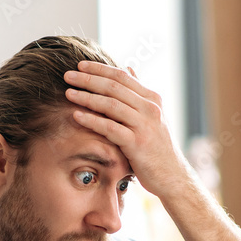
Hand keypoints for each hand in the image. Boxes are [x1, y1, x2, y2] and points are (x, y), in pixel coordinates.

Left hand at [63, 61, 193, 198]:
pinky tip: (76, 115)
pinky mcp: (137, 143)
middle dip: (88, 79)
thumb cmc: (157, 146)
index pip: (122, 76)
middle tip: (67, 75)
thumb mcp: (152, 116)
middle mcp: (150, 108)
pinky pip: (110, 128)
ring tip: (68, 93)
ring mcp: (145, 125)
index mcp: (152, 98)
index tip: (80, 65)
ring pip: (111, 105)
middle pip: (114, 87)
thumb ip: (139, 93)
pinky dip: (92, 120)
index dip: (100, 69)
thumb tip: (128, 68)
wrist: (172, 175)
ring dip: (87, 97)